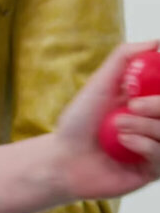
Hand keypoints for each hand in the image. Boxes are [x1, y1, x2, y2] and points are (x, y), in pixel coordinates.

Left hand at [53, 42, 159, 199]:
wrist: (63, 159)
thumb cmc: (78, 121)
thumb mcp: (99, 83)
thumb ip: (124, 58)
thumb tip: (156, 42)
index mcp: (146, 100)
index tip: (157, 79)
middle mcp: (154, 123)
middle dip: (158, 105)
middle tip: (134, 105)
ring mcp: (155, 147)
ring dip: (146, 126)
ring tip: (118, 126)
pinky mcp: (153, 170)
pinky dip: (145, 145)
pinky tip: (124, 142)